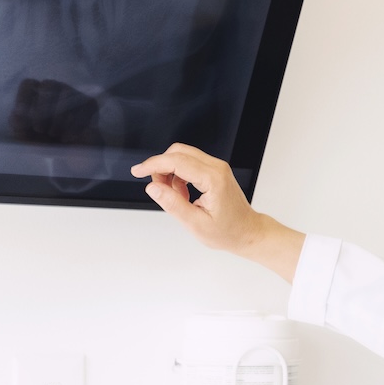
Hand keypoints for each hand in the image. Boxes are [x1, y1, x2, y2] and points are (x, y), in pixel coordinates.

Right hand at [130, 143, 303, 281]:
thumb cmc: (227, 232)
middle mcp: (216, 167)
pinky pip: (189, 163)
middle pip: (178, 152)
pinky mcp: (214, 170)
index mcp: (213, 179)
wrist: (247, 232)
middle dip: (161, 167)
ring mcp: (216, 167)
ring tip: (175, 197)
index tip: (137, 171)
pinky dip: (179, 175)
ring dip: (170, 172)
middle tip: (157, 190)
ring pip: (183, 155)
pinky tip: (182, 194)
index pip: (177, 161)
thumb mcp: (195, 224)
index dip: (153, 164)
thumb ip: (172, 204)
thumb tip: (153, 187)